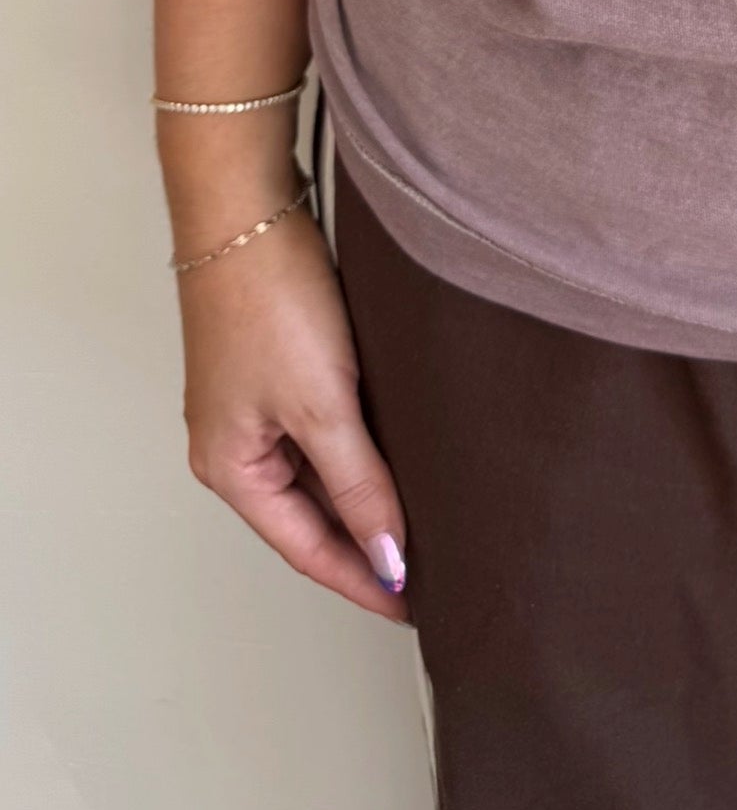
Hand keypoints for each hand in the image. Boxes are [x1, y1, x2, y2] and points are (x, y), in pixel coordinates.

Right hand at [176, 195, 409, 621]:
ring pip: (320, 471)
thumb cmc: (268, 299)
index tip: (417, 604)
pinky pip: (324, 428)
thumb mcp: (323, 404)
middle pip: (311, 515)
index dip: (364, 580)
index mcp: (230, 468)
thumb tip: (387, 557)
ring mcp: (254, 404)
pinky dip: (362, 448)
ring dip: (368, 494)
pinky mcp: (277, 365)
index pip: (308, 549)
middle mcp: (235, 444)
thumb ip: (359, 484)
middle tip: (434, 567)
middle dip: (367, 542)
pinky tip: (403, 450)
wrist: (249, 205)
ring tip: (428, 517)